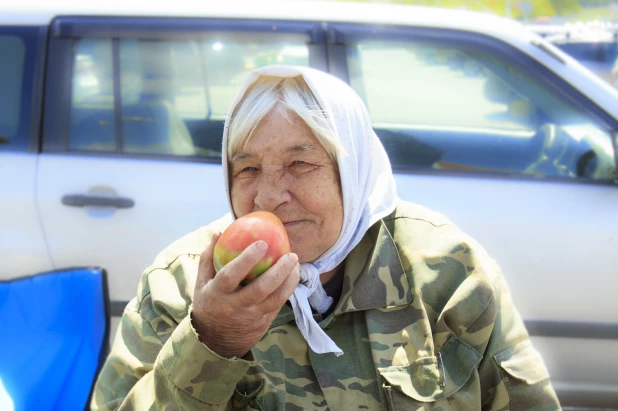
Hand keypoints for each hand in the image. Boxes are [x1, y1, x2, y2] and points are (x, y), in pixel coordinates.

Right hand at [192, 232, 299, 358]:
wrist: (216, 340)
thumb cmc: (209, 302)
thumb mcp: (201, 282)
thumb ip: (208, 257)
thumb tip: (218, 231)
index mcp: (217, 294)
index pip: (231, 275)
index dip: (246, 259)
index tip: (262, 243)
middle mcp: (235, 306)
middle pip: (260, 289)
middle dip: (278, 271)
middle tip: (290, 255)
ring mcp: (251, 315)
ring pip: (275, 299)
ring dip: (289, 281)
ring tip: (295, 263)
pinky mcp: (263, 321)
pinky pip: (279, 304)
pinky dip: (288, 289)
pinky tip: (293, 274)